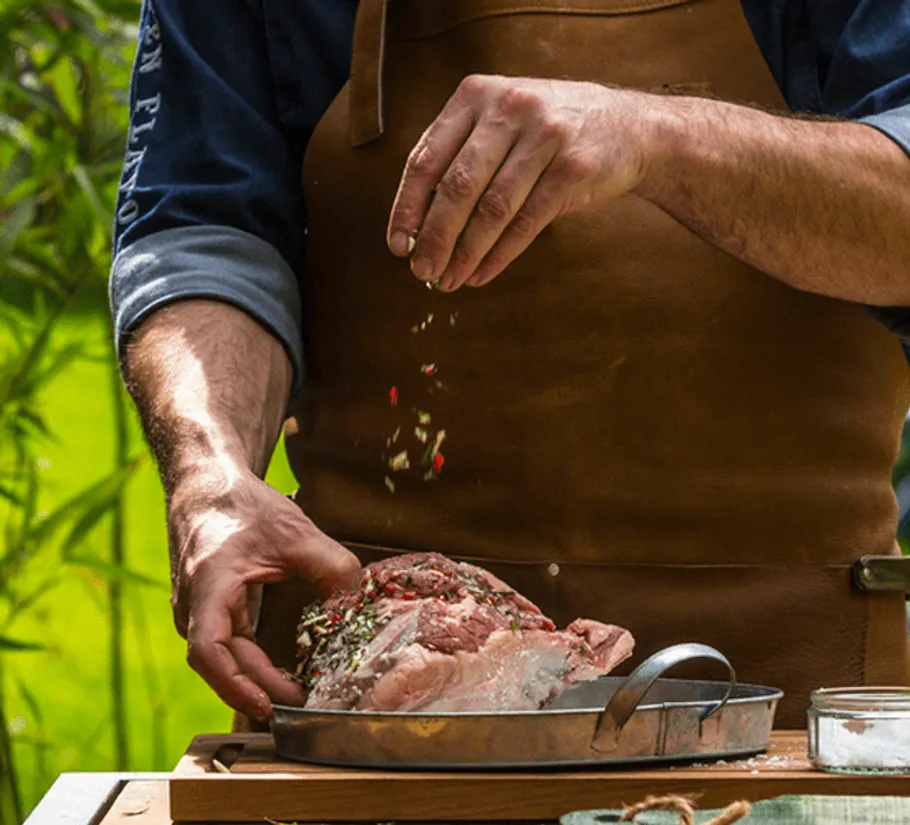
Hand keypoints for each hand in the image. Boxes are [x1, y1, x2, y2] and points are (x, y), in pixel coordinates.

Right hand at [168, 467, 360, 719]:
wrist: (208, 485)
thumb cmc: (243, 505)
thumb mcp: (296, 532)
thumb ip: (332, 566)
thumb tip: (359, 602)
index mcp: (209, 585)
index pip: (210, 649)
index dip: (236, 683)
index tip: (267, 703)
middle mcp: (194, 605)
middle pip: (221, 661)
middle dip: (259, 688)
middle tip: (301, 705)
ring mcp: (197, 609)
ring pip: (224, 655)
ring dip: (255, 677)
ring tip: (295, 694)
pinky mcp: (208, 609)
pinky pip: (228, 643)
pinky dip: (252, 660)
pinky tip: (280, 671)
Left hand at [386, 75, 653, 290]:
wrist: (630, 126)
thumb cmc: (548, 133)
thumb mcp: (501, 123)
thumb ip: (461, 158)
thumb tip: (419, 228)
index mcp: (476, 95)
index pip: (427, 158)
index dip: (407, 207)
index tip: (398, 245)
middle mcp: (509, 107)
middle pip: (457, 186)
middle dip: (435, 237)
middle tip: (421, 272)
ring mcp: (545, 136)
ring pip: (492, 209)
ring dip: (466, 253)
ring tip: (450, 281)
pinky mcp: (573, 168)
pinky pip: (526, 223)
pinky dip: (499, 255)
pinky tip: (481, 274)